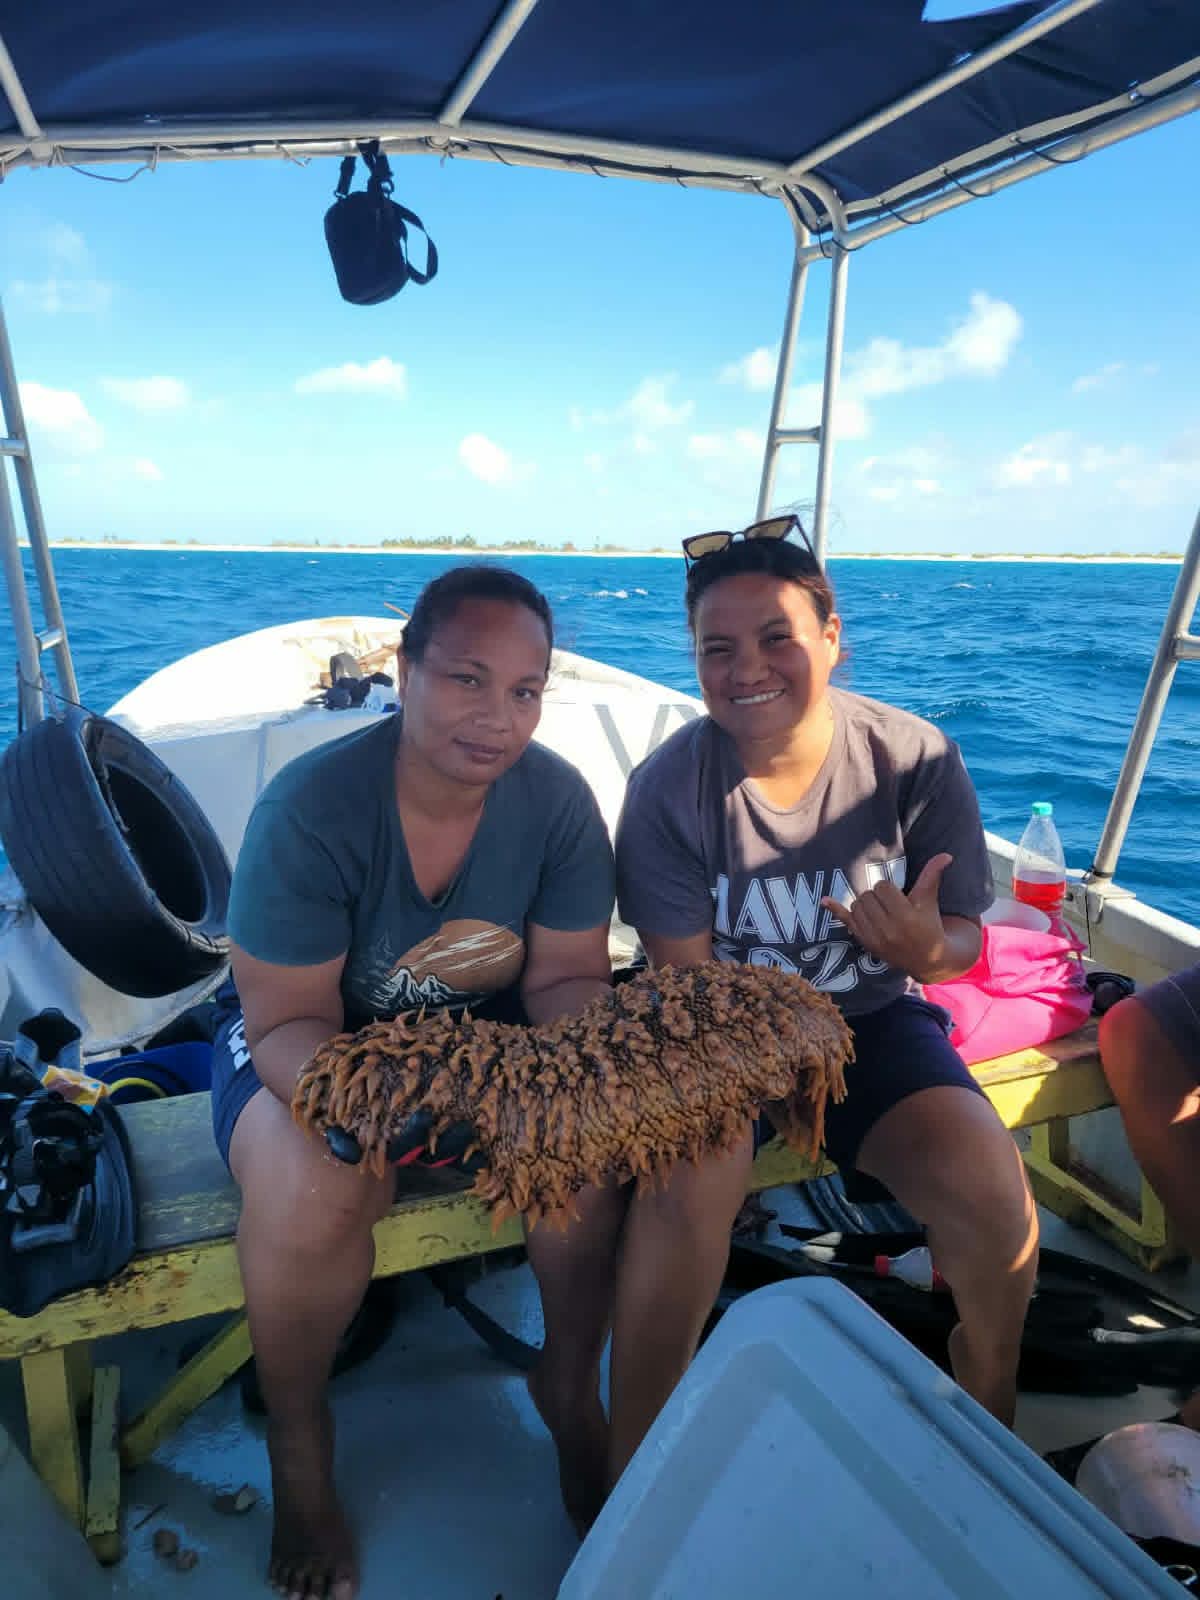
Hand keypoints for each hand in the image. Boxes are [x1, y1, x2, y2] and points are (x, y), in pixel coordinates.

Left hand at [820, 854, 951, 980]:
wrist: (926, 958)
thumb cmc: (929, 925)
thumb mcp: (930, 900)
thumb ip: (932, 876)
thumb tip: (946, 855)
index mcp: (905, 917)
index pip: (882, 888)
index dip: (889, 889)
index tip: (898, 897)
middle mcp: (887, 929)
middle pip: (867, 896)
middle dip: (877, 896)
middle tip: (889, 905)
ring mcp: (874, 938)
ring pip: (856, 906)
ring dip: (865, 904)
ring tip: (880, 910)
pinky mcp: (865, 942)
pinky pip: (845, 922)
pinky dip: (835, 910)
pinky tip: (824, 901)